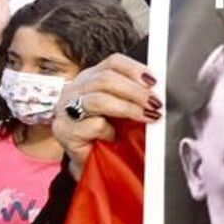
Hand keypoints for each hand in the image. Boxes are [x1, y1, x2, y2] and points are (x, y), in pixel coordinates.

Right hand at [53, 55, 158, 175]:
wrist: (91, 160)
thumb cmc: (110, 131)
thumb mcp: (125, 108)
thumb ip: (137, 96)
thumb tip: (160, 91)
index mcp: (93, 77)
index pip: (113, 63)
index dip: (135, 69)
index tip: (154, 81)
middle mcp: (76, 88)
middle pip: (106, 79)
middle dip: (136, 91)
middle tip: (155, 103)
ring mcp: (66, 108)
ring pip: (99, 100)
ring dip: (129, 108)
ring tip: (147, 117)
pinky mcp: (63, 129)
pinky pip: (92, 125)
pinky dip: (109, 131)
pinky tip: (114, 137)